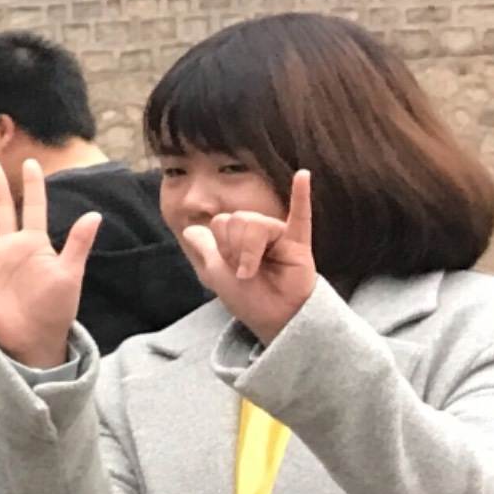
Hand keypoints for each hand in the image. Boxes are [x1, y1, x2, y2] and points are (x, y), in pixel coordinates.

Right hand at [0, 159, 102, 369]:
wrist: (33, 338)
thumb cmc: (56, 308)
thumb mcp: (70, 274)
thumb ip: (78, 244)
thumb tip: (95, 214)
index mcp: (34, 244)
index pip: (33, 208)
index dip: (33, 186)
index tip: (32, 163)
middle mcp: (10, 247)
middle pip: (3, 210)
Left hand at [183, 170, 317, 344]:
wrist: (273, 317)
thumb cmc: (246, 298)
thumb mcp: (214, 271)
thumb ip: (204, 247)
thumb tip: (190, 229)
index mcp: (238, 237)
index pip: (219, 222)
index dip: (219, 247)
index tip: (228, 268)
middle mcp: (258, 233)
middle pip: (235, 219)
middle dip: (233, 248)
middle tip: (245, 271)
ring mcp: (279, 236)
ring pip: (253, 222)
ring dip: (248, 251)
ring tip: (255, 270)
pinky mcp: (298, 243)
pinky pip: (300, 215)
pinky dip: (301, 194)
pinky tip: (302, 175)